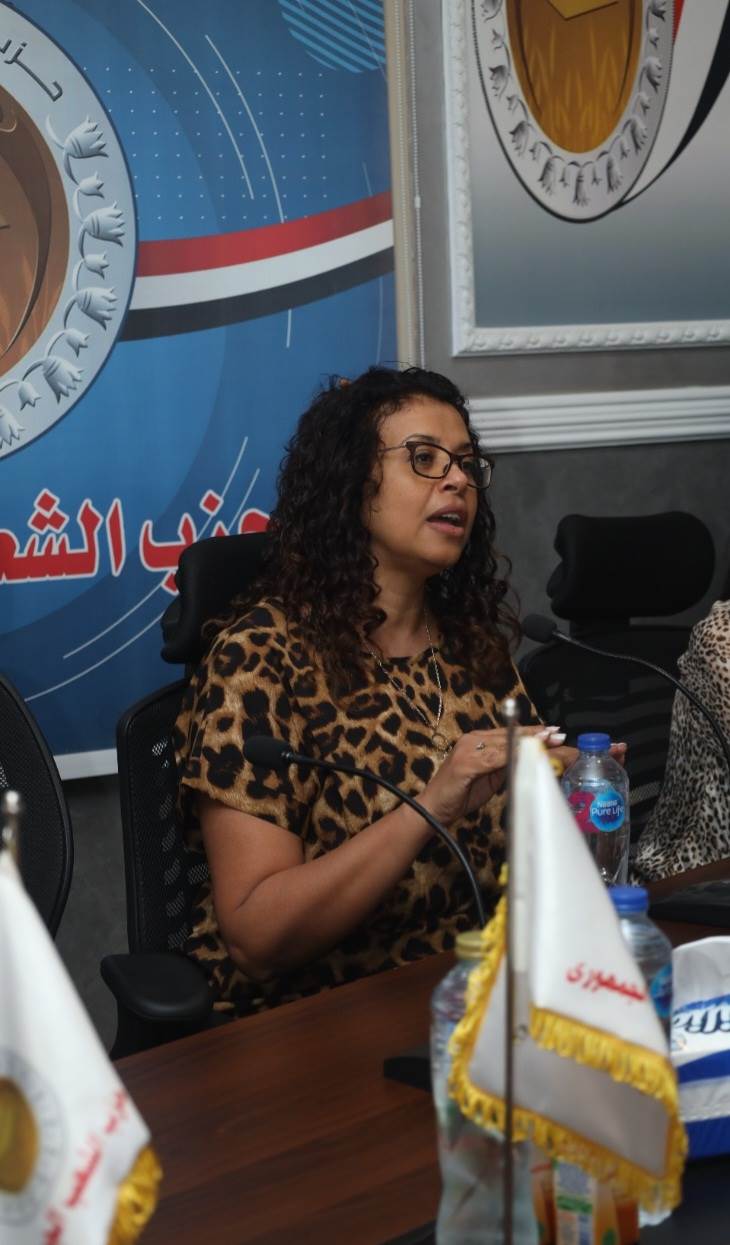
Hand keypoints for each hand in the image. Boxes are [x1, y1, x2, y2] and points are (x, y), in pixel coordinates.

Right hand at [419, 725, 548, 825]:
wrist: (432, 809)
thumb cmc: (460, 794)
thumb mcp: (489, 778)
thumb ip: (505, 766)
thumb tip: (532, 761)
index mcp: (478, 741)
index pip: (510, 733)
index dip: (533, 732)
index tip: (554, 733)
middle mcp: (473, 739)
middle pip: (511, 735)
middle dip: (537, 736)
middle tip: (559, 736)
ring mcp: (468, 749)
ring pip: (506, 744)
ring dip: (529, 745)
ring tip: (550, 744)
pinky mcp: (466, 763)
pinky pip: (495, 759)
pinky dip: (512, 757)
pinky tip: (527, 756)